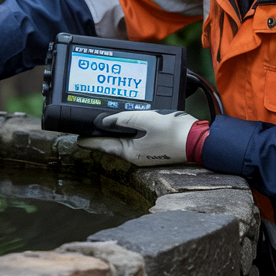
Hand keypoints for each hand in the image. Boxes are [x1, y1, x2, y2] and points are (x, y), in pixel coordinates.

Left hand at [76, 110, 200, 166]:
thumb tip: (106, 121)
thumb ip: (123, 119)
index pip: (104, 146)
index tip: (78, 139)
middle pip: (113, 144)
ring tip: (106, 125)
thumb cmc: (173, 132)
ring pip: (125, 142)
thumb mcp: (144, 119)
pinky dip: (129, 133)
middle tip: (90, 128)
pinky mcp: (155, 149)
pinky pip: (136, 140)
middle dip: (102, 136)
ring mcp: (146, 153)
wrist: (197, 141)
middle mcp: (136, 156)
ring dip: (116, 133)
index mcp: (131, 152)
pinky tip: (128, 125)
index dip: (90, 140)